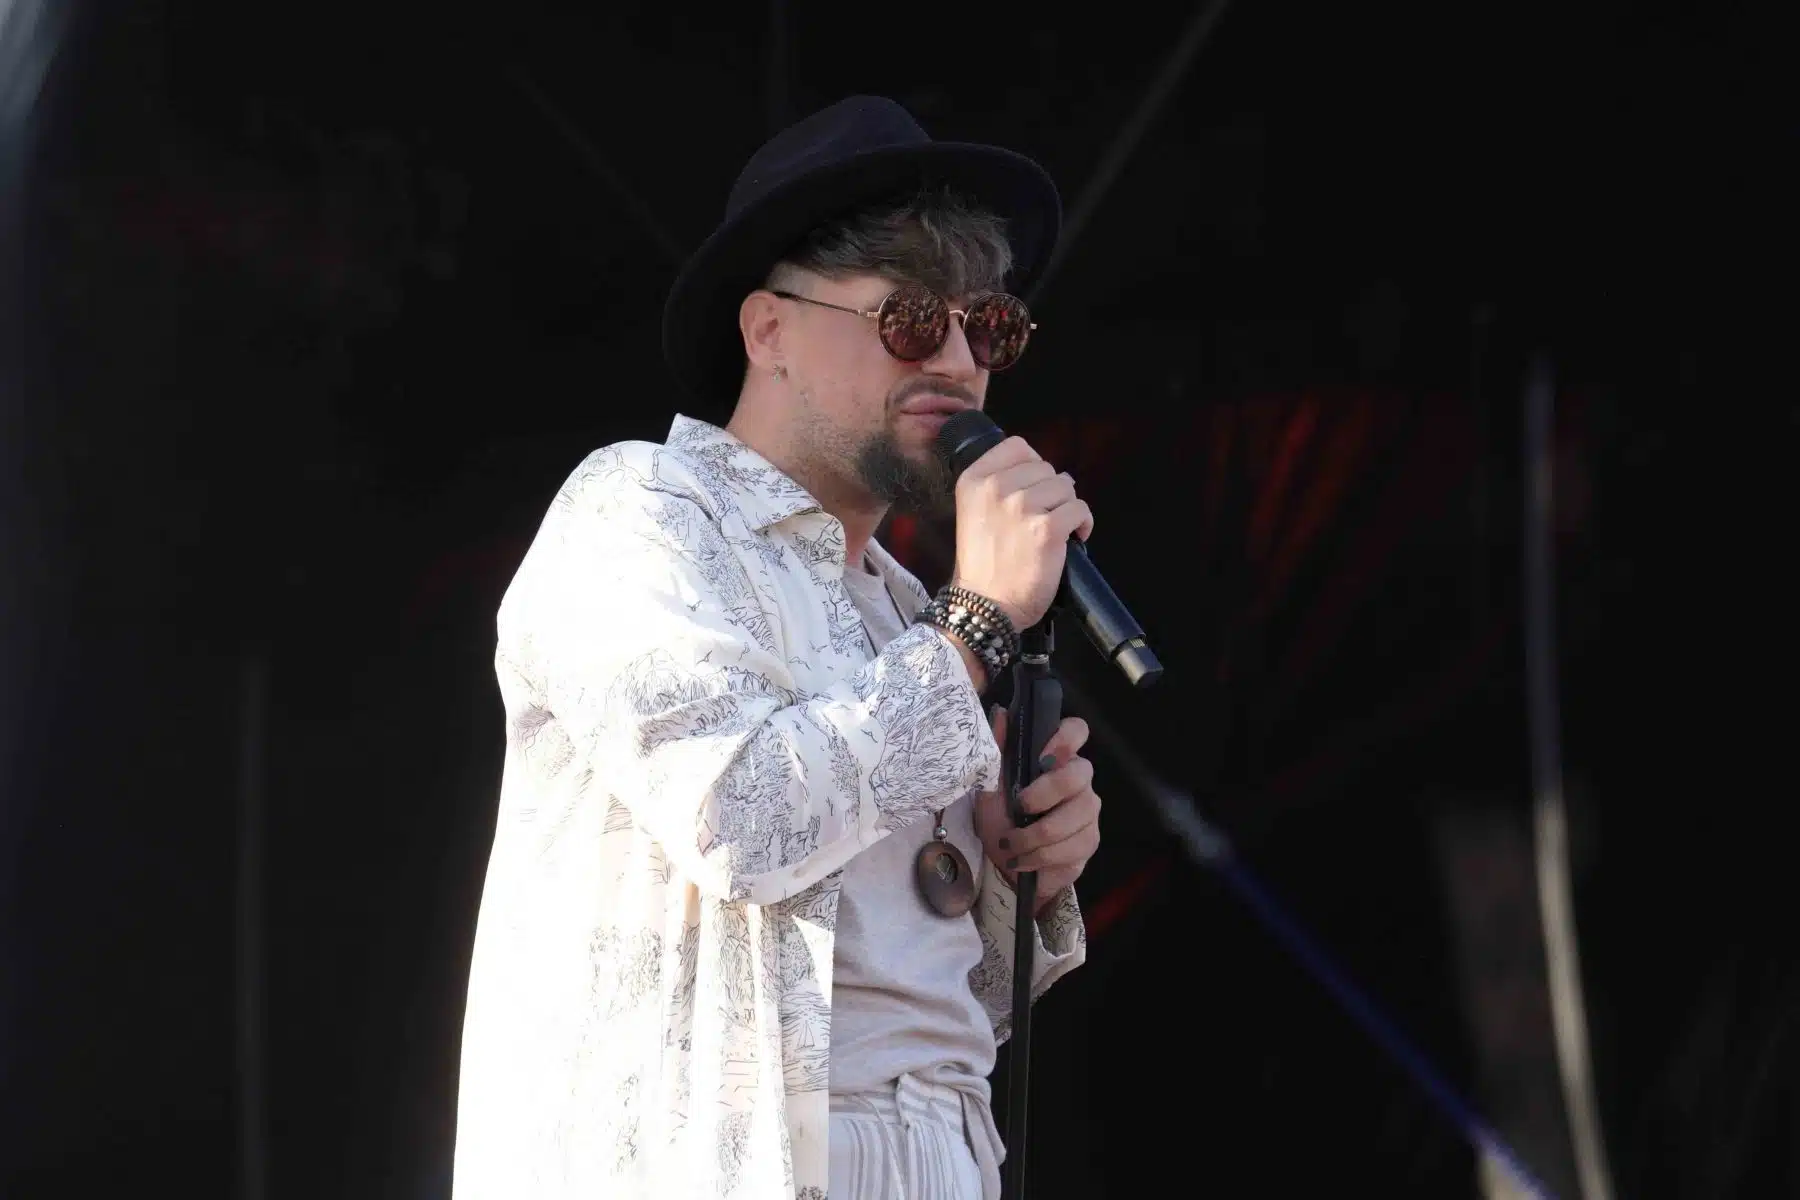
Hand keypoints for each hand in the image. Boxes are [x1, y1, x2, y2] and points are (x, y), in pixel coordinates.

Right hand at [949, 435, 1093, 630]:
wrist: (986, 605)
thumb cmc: (983, 564)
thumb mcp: (974, 512)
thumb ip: (999, 484)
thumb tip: (1044, 472)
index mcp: (974, 480)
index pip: (1017, 446)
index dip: (1032, 466)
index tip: (1033, 489)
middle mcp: (995, 488)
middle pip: (1045, 467)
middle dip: (1050, 491)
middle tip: (1042, 518)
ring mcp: (1022, 506)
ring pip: (1066, 486)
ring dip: (1066, 508)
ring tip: (1055, 530)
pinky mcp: (1047, 528)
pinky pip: (1080, 509)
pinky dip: (1082, 524)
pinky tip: (1071, 538)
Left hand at [974, 706, 1100, 916]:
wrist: (1006, 861)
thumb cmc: (1000, 816)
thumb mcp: (990, 784)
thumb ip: (997, 749)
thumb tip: (1000, 713)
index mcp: (1055, 757)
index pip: (1077, 730)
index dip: (1065, 738)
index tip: (1042, 756)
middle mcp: (1079, 779)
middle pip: (1079, 774)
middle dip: (1044, 794)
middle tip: (1018, 807)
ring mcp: (1088, 810)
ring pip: (1074, 816)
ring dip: (1033, 835)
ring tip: (1010, 844)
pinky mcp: (1089, 841)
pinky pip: (1071, 847)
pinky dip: (1039, 856)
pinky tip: (1022, 859)